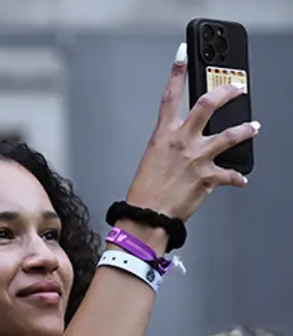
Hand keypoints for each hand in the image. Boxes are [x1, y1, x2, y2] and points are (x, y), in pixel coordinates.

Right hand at [124, 43, 257, 220]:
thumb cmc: (145, 192)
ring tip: (253, 127)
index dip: (177, 73)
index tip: (182, 56)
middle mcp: (182, 142)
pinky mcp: (209, 177)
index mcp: (163, 135)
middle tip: (237, 89)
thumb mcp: (152, 160)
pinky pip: (230, 174)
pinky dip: (236, 177)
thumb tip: (184, 142)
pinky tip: (240, 178)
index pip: (170, 97)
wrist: (148, 216)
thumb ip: (170, 145)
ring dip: (246, 129)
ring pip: (231, 135)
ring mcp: (198, 158)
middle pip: (209, 105)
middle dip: (227, 92)